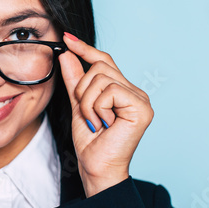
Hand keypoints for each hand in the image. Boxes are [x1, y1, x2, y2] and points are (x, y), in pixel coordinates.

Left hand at [58, 32, 153, 196]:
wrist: (96, 168)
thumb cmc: (91, 143)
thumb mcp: (78, 105)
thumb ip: (75, 80)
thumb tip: (68, 54)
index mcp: (123, 90)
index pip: (104, 60)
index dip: (85, 48)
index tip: (66, 39)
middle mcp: (135, 91)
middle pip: (99, 66)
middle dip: (82, 91)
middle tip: (88, 115)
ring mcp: (141, 99)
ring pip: (101, 78)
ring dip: (88, 103)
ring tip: (96, 122)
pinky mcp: (141, 108)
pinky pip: (108, 91)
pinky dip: (98, 108)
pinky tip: (105, 124)